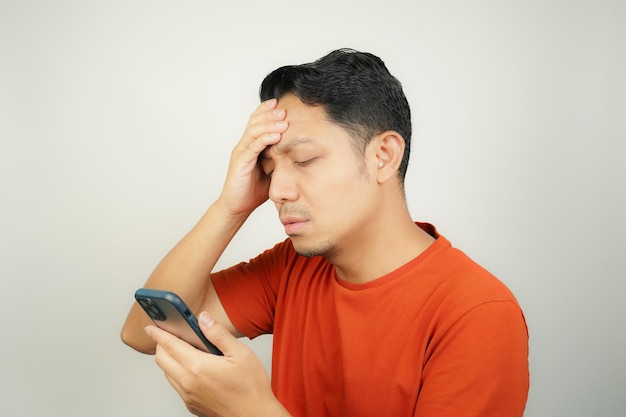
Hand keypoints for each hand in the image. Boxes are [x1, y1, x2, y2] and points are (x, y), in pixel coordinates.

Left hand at [145, 312, 289, 416]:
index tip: (152, 326)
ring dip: (169, 359)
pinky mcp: (191, 404)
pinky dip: (177, 373)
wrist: (255, 415)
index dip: (158, 333)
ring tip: (184, 350)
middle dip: (161, 345)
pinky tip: (193, 367)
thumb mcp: (240, 353)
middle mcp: (188, 382)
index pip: (170, 345)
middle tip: (170, 335)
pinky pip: (176, 385)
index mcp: (198, 366)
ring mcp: (188, 395)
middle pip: (162, 359)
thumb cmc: (251, 387)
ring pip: (167, 373)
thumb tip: (204, 319)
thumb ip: (218, 334)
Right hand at [217, 99, 287, 216]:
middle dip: (270, 114)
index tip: (283, 103)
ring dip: (269, 124)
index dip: (268, 111)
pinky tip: (276, 136)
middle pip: (255, 122)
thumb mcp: (273, 170)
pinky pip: (252, 147)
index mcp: (251, 145)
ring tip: (283, 120)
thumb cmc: (254, 189)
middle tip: (285, 108)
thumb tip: (300, 149)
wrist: (238, 207)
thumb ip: (281, 158)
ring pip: (253, 131)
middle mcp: (244, 145)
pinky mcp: (240, 163)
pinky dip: (264, 139)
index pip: (257, 121)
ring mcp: (241, 153)